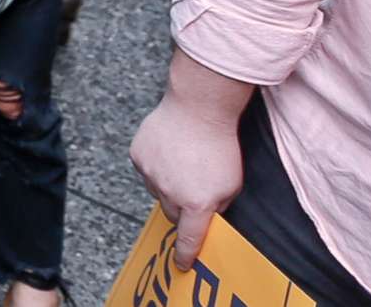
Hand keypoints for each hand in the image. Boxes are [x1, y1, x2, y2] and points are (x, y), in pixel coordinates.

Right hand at [129, 94, 243, 272]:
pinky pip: (146, 171)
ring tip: (182, 164)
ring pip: (157, 192)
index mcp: (197, 203)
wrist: (198, 107)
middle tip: (192, 191)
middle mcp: (170, 192)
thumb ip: (217, 205)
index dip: (185, 254)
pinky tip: (169, 152)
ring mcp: (151, 174)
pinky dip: (156, 166)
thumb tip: (207, 216)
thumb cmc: (221, 144)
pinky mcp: (138, 155)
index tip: (182, 264)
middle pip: (172, 214)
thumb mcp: (232, 184)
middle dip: (182, 209)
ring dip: (168, 186)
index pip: (189, 239)